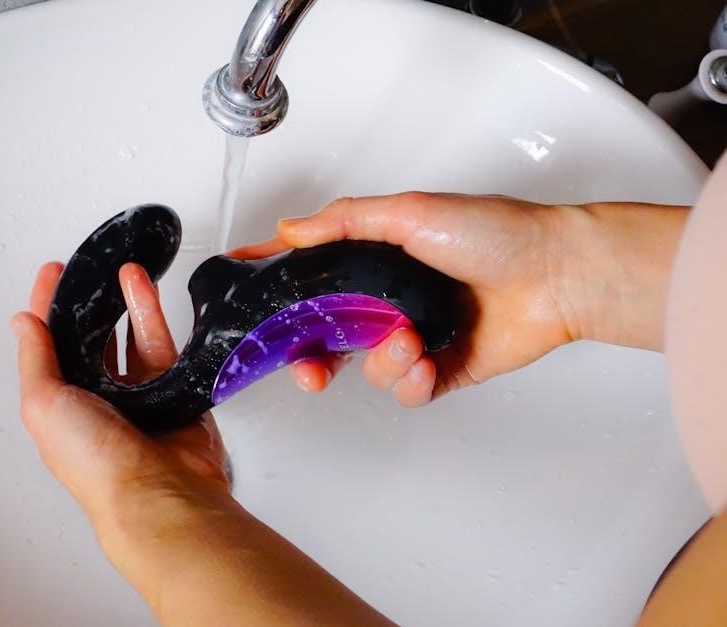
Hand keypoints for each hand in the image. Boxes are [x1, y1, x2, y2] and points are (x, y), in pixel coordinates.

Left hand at [13, 262, 395, 625]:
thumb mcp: (43, 405)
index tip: (52, 274)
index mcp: (61, 406)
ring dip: (127, 302)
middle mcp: (98, 401)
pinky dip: (156, 317)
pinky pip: (163, 346)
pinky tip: (148, 294)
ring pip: (131, 337)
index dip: (48, 307)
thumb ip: (35, 359)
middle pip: (93, 339)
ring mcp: (139, 398)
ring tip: (125, 272)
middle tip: (93, 271)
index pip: (50, 345)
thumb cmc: (98, 465)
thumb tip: (23, 323)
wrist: (159, 493)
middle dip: (91, 304)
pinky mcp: (174, 394)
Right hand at [231, 192, 686, 404]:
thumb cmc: (496, 233)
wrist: (558, 275)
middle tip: (308, 367)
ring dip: (383, 362)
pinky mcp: (443, 368)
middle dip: (310, 357)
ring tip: (410, 343)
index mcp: (377, 259)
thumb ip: (344, 223)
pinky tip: (429, 363)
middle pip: (328, 336)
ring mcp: (415, 334)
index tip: (245, 300)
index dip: (277, 288)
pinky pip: (408, 390)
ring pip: (368, 368)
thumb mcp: (410, 213)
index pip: (312, 273)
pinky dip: (412, 382)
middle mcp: (390, 297)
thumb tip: (289, 229)